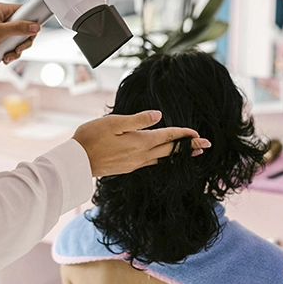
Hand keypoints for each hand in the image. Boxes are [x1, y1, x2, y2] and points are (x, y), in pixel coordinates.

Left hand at [0, 2, 40, 63]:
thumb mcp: (0, 31)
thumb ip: (19, 28)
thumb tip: (35, 26)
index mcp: (4, 10)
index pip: (26, 12)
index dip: (32, 23)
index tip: (33, 33)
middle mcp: (4, 18)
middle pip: (24, 29)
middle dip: (22, 42)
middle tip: (18, 49)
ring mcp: (2, 29)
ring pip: (17, 39)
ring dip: (15, 50)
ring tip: (8, 57)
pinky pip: (10, 45)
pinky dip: (9, 53)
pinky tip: (4, 57)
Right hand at [72, 110, 211, 176]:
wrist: (76, 161)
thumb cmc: (91, 137)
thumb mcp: (114, 122)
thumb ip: (138, 119)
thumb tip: (159, 116)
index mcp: (140, 142)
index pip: (168, 137)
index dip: (184, 134)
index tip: (199, 134)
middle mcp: (141, 155)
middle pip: (171, 150)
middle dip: (190, 147)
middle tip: (207, 145)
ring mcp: (135, 163)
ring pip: (163, 158)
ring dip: (179, 155)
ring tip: (192, 153)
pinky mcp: (128, 167)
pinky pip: (152, 162)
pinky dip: (164, 158)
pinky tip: (164, 157)